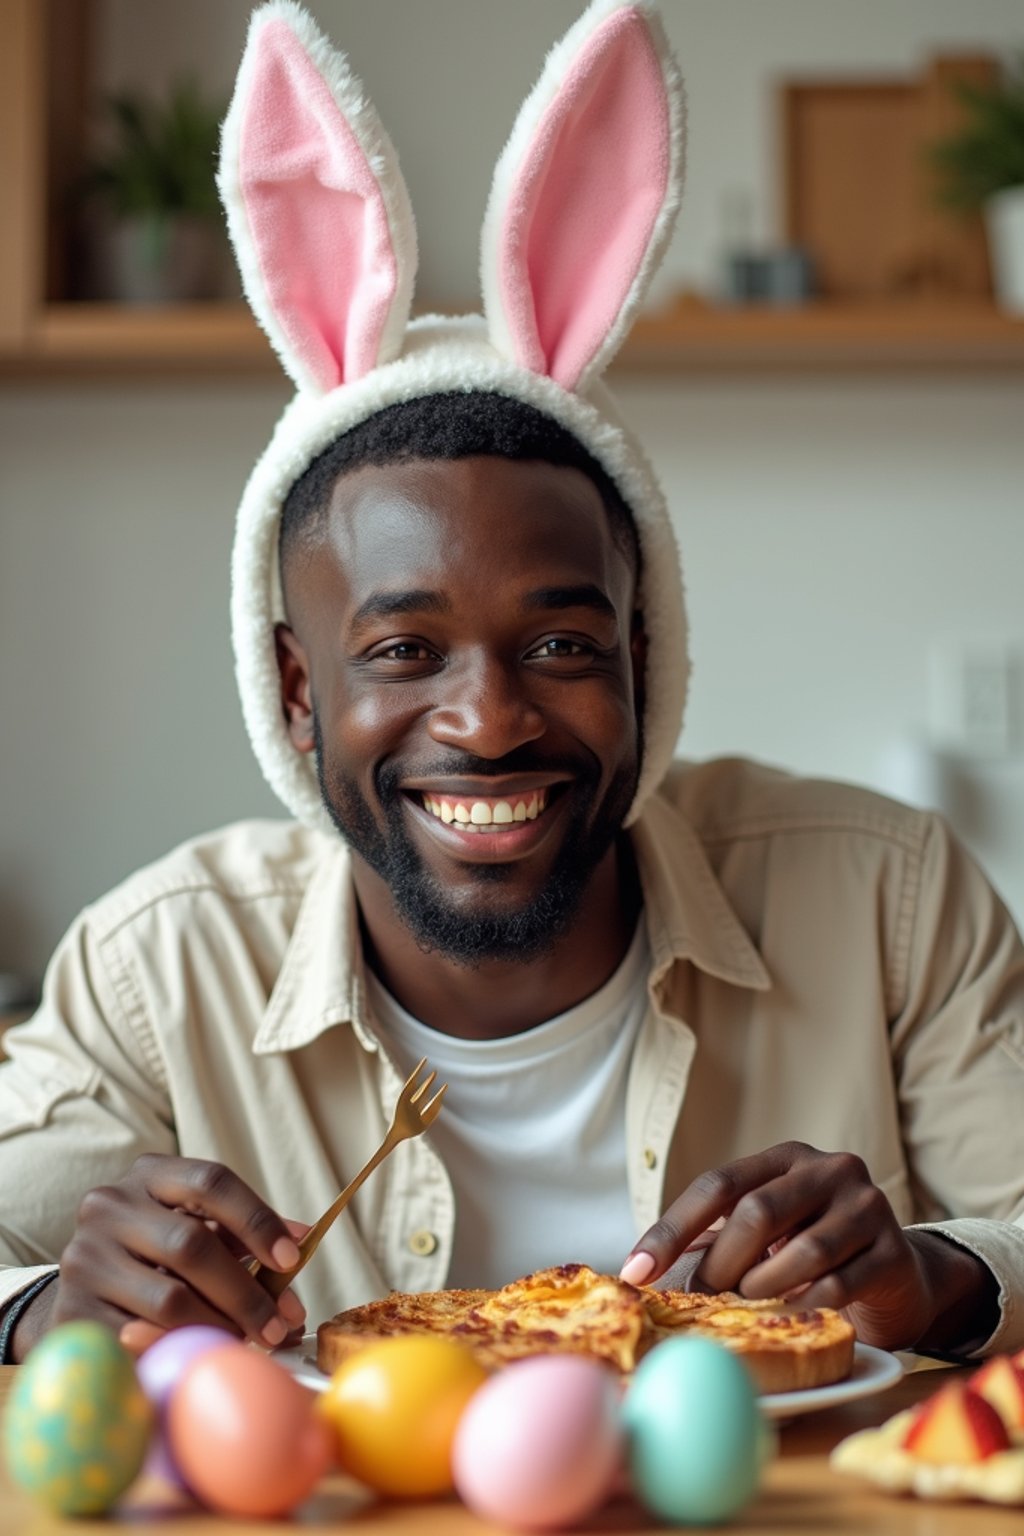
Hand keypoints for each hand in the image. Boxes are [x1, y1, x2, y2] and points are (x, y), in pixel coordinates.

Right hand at [16, 1155, 307, 1361]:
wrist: (83, 1288)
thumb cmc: (156, 1253)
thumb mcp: (194, 1225)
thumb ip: (243, 1231)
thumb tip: (301, 1239)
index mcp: (149, 1175)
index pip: (210, 1180)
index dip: (257, 1219)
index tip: (292, 1260)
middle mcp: (109, 1206)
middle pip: (191, 1245)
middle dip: (245, 1291)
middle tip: (278, 1324)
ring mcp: (85, 1259)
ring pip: (169, 1300)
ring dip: (219, 1327)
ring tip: (247, 1343)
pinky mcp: (73, 1312)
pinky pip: (140, 1340)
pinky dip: (180, 1351)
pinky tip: (201, 1357)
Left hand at [620, 1141, 997, 1352]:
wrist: (898, 1277)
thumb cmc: (816, 1252)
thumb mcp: (770, 1232)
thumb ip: (722, 1238)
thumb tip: (644, 1271)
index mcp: (787, 1157)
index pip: (719, 1183)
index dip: (672, 1228)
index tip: (637, 1271)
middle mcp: (830, 1169)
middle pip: (757, 1212)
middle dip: (721, 1264)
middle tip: (703, 1300)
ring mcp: (867, 1206)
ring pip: (800, 1252)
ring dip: (763, 1288)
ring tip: (750, 1307)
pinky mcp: (894, 1252)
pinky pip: (838, 1286)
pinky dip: (804, 1308)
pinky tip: (792, 1315)